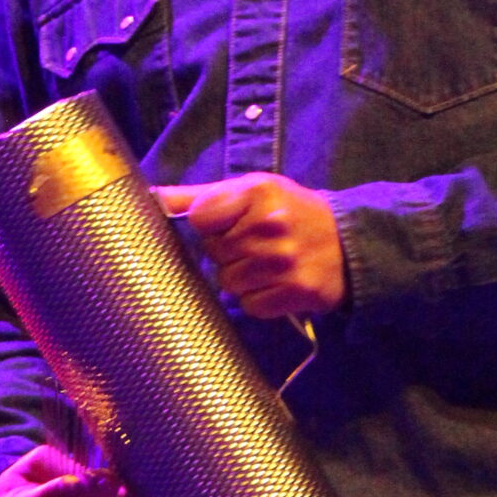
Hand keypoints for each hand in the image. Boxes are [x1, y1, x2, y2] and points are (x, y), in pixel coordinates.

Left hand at [155, 174, 347, 318]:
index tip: (226, 222)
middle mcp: (271, 226)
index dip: (208, 224)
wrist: (346, 243)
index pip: (199, 218)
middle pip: (214, 253)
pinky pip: (251, 305)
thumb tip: (151, 196)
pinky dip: (259, 298)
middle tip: (254, 243)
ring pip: (229, 283)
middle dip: (228, 251)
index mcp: (258, 192)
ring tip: (266, 263)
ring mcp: (284, 261)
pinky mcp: (296, 291)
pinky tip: (276, 282)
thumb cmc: (288, 212)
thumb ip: (199, 195)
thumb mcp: (250, 191)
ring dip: (242, 277)